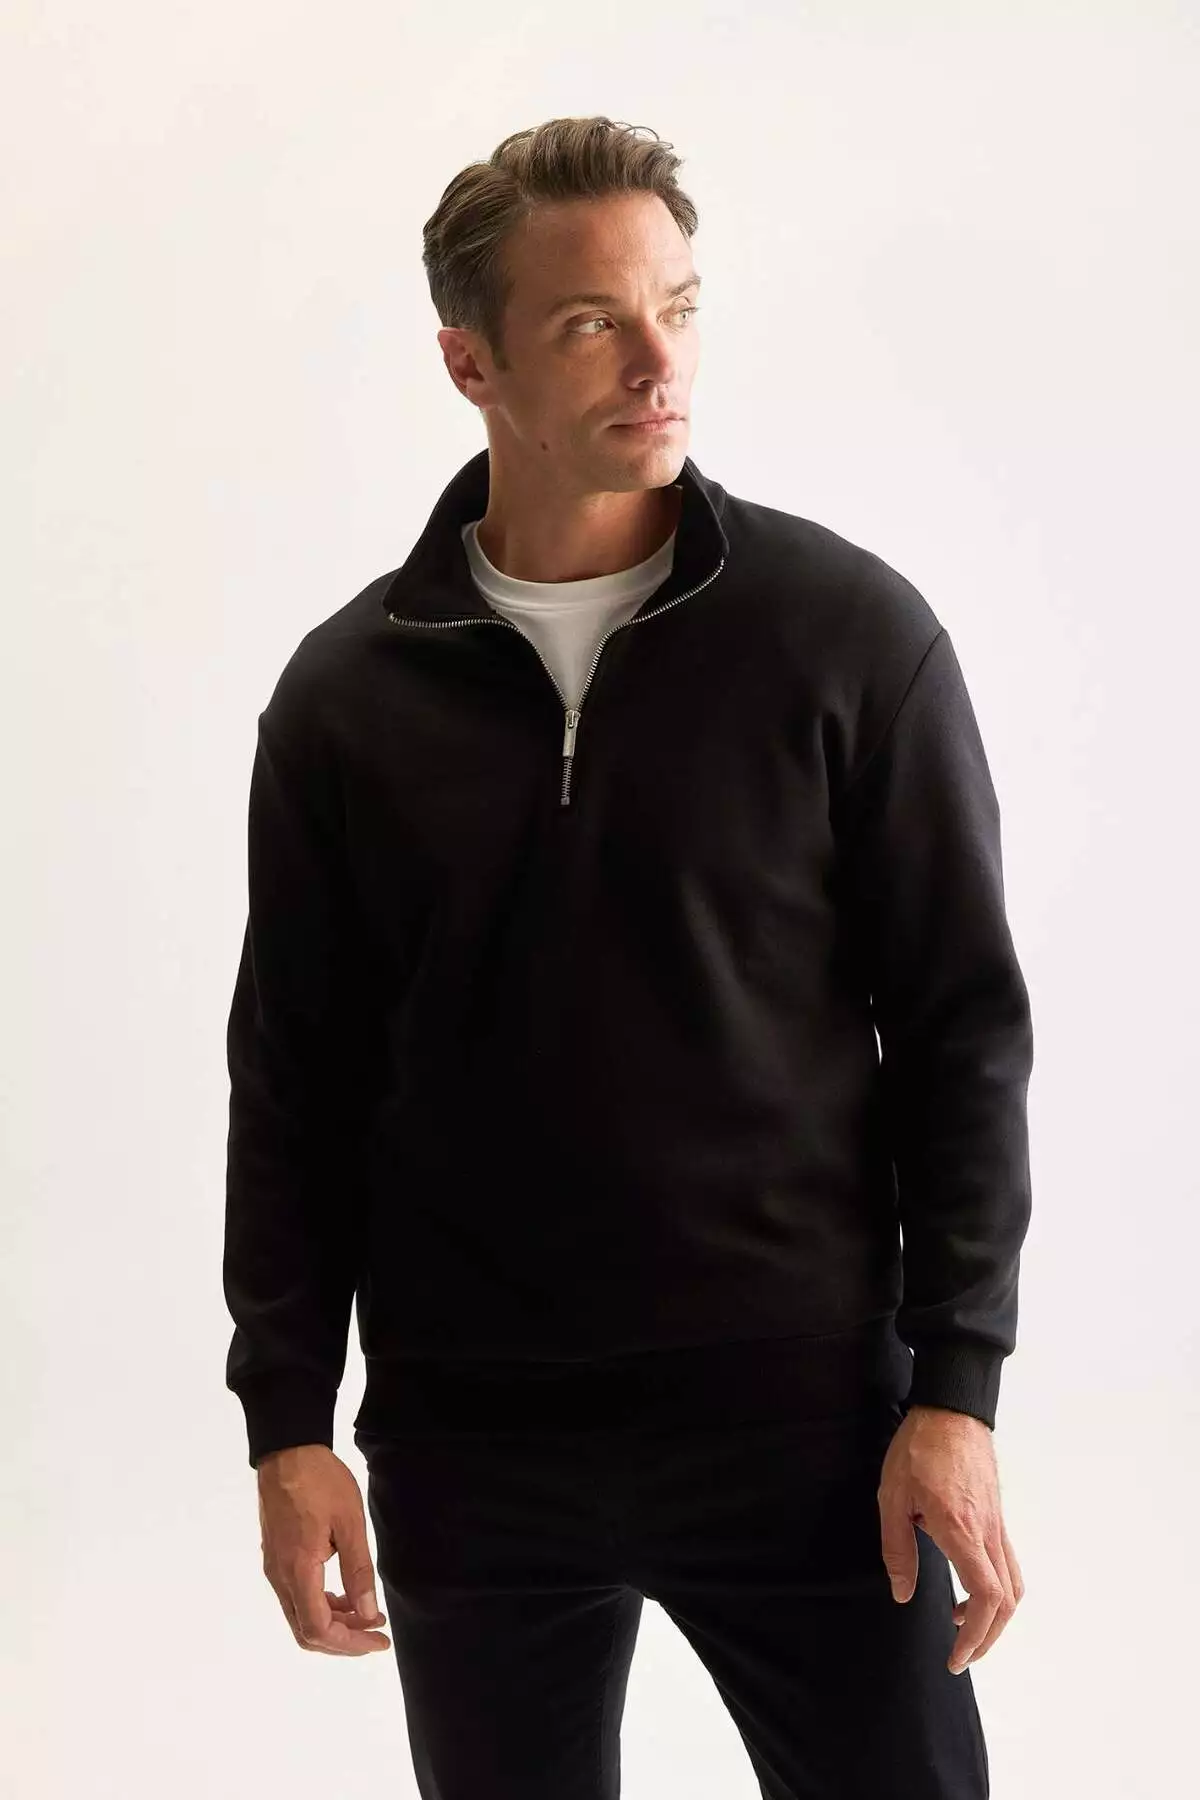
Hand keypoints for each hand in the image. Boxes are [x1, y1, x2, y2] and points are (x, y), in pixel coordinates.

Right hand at [256, 1443, 390, 1655]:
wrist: (287, 1451)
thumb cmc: (320, 1481)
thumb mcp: (349, 1523)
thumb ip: (358, 1570)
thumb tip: (368, 1612)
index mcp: (298, 1570)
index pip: (318, 1629)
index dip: (350, 1643)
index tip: (379, 1639)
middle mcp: (280, 1577)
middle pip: (306, 1631)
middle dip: (343, 1640)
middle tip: (376, 1632)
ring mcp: (275, 1568)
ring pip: (300, 1616)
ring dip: (333, 1622)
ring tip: (367, 1612)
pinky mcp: (276, 1558)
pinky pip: (296, 1597)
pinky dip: (321, 1605)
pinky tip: (344, 1593)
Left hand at [877, 1404, 1023, 1674]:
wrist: (951, 1408)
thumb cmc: (919, 1449)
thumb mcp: (892, 1498)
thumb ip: (898, 1550)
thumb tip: (903, 1594)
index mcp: (961, 1530)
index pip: (986, 1597)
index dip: (976, 1636)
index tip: (956, 1655)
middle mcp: (988, 1532)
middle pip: (1007, 1601)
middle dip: (988, 1637)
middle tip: (962, 1654)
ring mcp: (997, 1523)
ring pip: (1013, 1583)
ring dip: (995, 1615)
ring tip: (964, 1625)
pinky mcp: (996, 1514)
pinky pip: (1007, 1562)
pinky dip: (997, 1588)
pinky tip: (969, 1585)